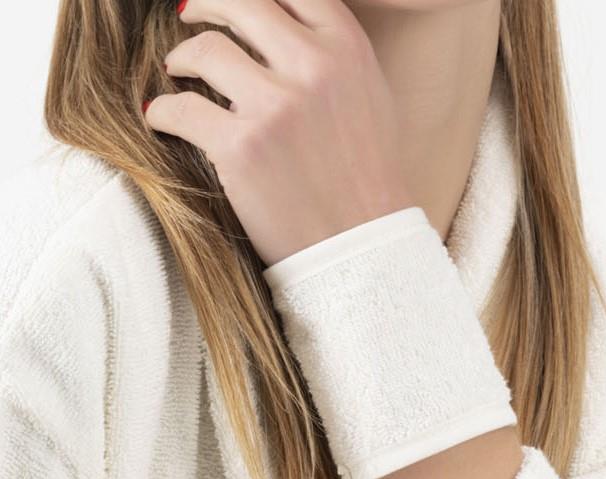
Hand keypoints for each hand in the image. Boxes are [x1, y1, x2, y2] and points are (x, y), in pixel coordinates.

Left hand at [143, 0, 415, 267]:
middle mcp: (312, 67)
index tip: (228, 3)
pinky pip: (180, 109)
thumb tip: (283, 26)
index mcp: (346, 48)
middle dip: (204, 2)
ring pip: (203, 51)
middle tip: (186, 13)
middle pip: (239, 2)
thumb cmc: (365, 179)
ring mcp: (275, 106)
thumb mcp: (366, 97)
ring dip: (180, 59)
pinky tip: (159, 117)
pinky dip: (162, 111)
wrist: (363, 247)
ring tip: (175, 72)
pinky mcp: (240, 148)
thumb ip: (330, 56)